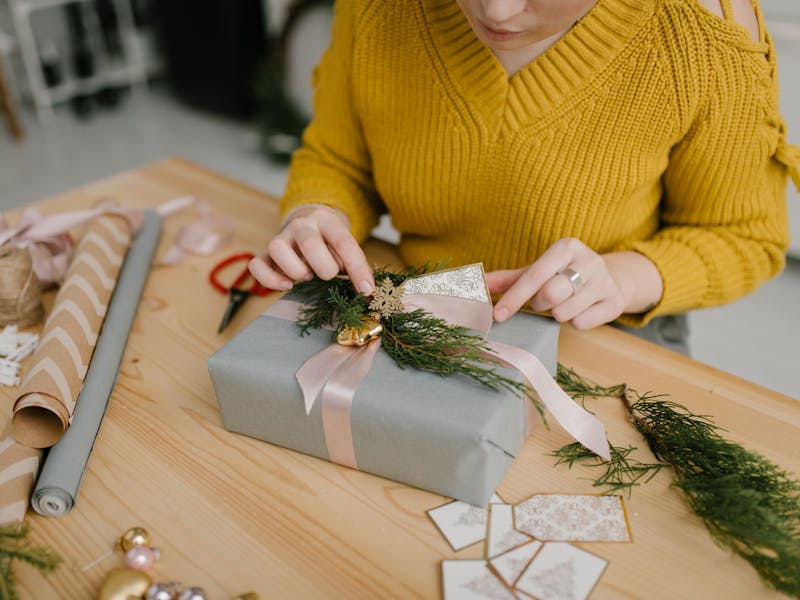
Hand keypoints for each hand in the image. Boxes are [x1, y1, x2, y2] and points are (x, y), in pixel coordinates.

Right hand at [248, 205, 373, 292]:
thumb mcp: (346, 247)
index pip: (344, 242)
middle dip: (324, 268)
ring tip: (307, 276)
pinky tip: (287, 285)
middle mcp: (302, 225)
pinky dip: (270, 279)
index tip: (366, 290)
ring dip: (296, 270)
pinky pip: (257, 265)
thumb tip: (366, 290)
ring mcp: (281, 237)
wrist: (308, 223)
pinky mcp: (266, 253)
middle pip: (309, 243)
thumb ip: (356, 264)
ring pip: (277, 248)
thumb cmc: (330, 242)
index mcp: (327, 221)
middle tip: (328, 275)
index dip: (357, 268)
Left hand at [485, 238, 662, 329]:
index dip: (513, 298)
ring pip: (565, 312)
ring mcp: (605, 281)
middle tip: (544, 301)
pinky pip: (582, 323)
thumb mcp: (538, 271)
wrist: (610, 278)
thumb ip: (508, 278)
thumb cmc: (564, 274)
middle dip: (540, 304)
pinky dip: (576, 322)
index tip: (497, 315)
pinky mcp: (615, 302)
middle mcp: (589, 260)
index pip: (534, 276)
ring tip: (565, 302)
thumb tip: (476, 283)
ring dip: (557, 313)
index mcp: (567, 246)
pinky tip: (581, 309)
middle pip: (550, 295)